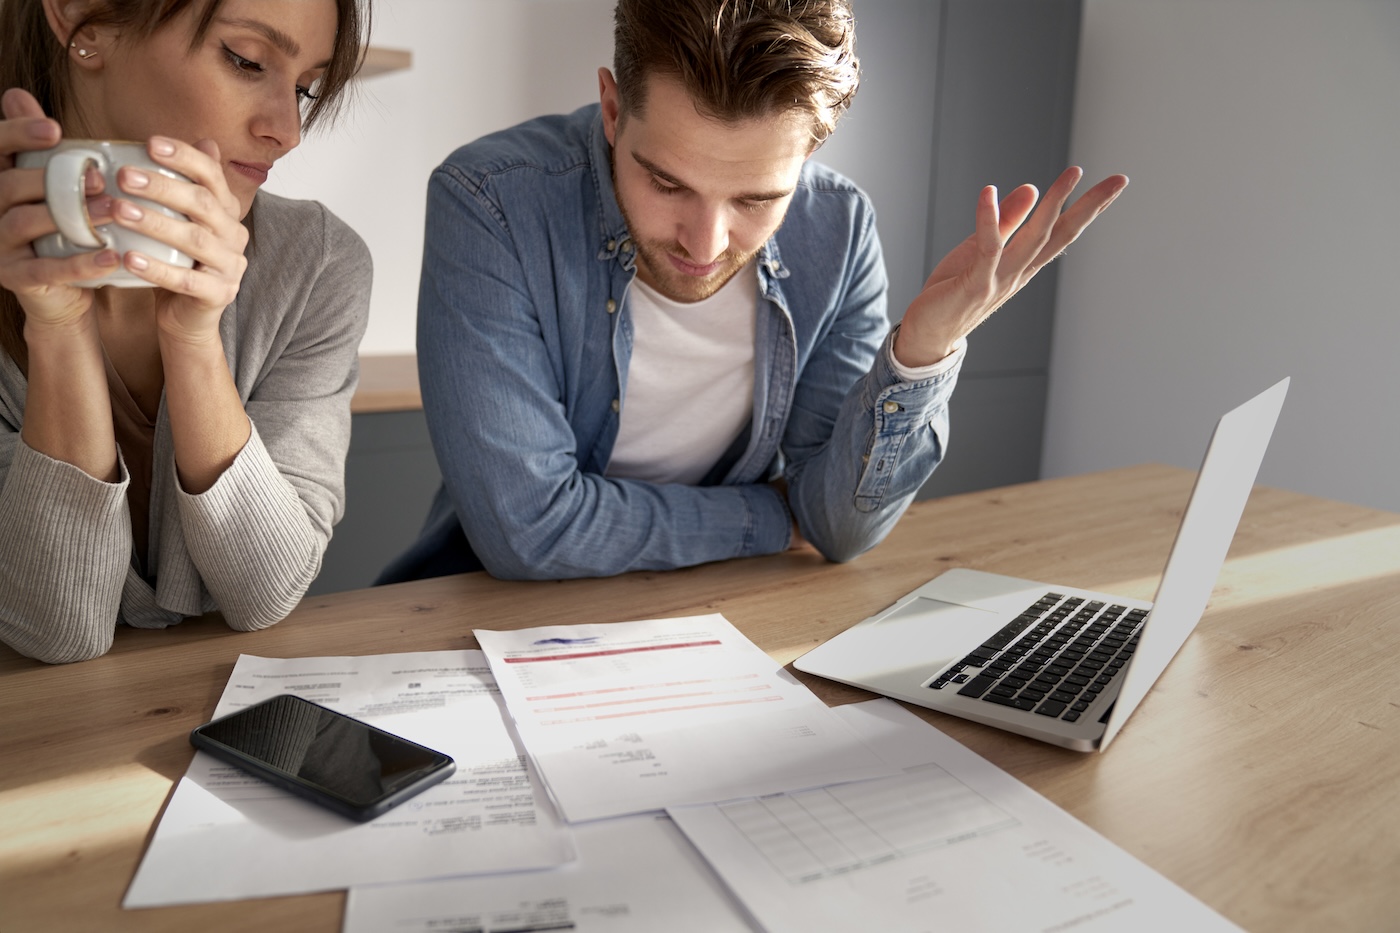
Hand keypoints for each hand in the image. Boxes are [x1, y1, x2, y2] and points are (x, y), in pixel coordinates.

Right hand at [0, 88, 117, 329]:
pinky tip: (111, 256)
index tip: (55, 129)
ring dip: (72, 215)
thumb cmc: (63, 230)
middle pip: (11, 185)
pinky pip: (48, 269)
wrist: (62, 292)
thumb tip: (15, 93)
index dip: (18, 134)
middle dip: (56, 179)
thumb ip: (43, 148)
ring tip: (113, 211)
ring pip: (27, 222)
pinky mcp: (16, 277)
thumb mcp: (53, 187)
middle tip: (102, 179)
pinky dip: (81, 263)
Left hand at [107, 135, 248, 344]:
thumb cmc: (178, 261)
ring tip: (119, 211)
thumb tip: (205, 140)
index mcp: (227, 211)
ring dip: (155, 223)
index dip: (184, 156)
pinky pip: (186, 280)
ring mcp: (231, 266)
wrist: (190, 315)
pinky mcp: (220, 294)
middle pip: (202, 203)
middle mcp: (235, 234)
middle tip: (123, 177)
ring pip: (194, 239)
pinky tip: (128, 258)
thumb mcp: (183, 219)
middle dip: (162, 186)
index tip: (150, 143)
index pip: (212, 174)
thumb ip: (189, 184)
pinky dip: (156, 269)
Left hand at [894, 167, 1128, 366]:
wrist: (927, 334)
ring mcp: (999, 280)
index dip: (1089, 208)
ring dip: (1053, 205)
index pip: (1062, 232)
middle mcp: (1018, 273)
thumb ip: (1007, 222)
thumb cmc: (953, 293)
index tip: (1116, 184)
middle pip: (1060, 234)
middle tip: (1118, 180)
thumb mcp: (981, 250)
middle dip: (1090, 207)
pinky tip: (989, 193)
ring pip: (1034, 239)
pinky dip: (988, 221)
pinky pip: (987, 248)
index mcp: (1023, 265)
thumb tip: (1032, 189)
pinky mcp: (975, 284)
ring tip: (1073, 174)